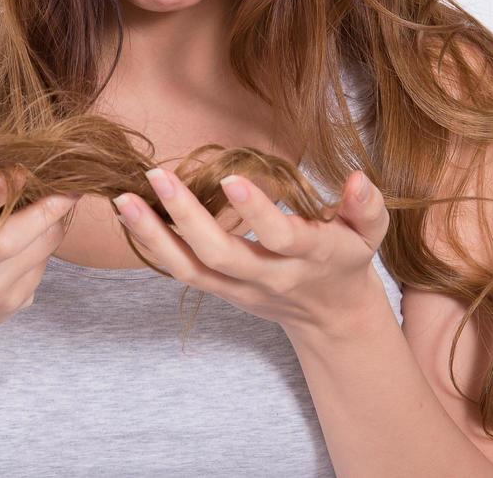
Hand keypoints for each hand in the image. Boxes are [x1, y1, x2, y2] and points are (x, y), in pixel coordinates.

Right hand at [0, 170, 79, 345]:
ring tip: (48, 204)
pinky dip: (43, 243)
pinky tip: (32, 234)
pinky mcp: (17, 304)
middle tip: (65, 184)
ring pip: (39, 250)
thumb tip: (9, 175)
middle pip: (12, 239)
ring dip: (50, 223)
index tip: (20, 169)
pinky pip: (42, 264)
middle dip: (45, 208)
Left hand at [111, 165, 391, 336]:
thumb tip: (357, 178)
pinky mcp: (220, 291)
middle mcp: (270, 276)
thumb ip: (366, 207)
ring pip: (191, 269)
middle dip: (187, 218)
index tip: (231, 177)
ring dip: (153, 236)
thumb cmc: (346, 258)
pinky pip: (181, 273)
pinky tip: (129, 218)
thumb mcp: (368, 232)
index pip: (280, 237)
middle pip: (222, 256)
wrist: (331, 315)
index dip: (257, 210)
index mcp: (309, 256)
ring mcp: (240, 288)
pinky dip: (152, 247)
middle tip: (157, 176)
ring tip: (123, 200)